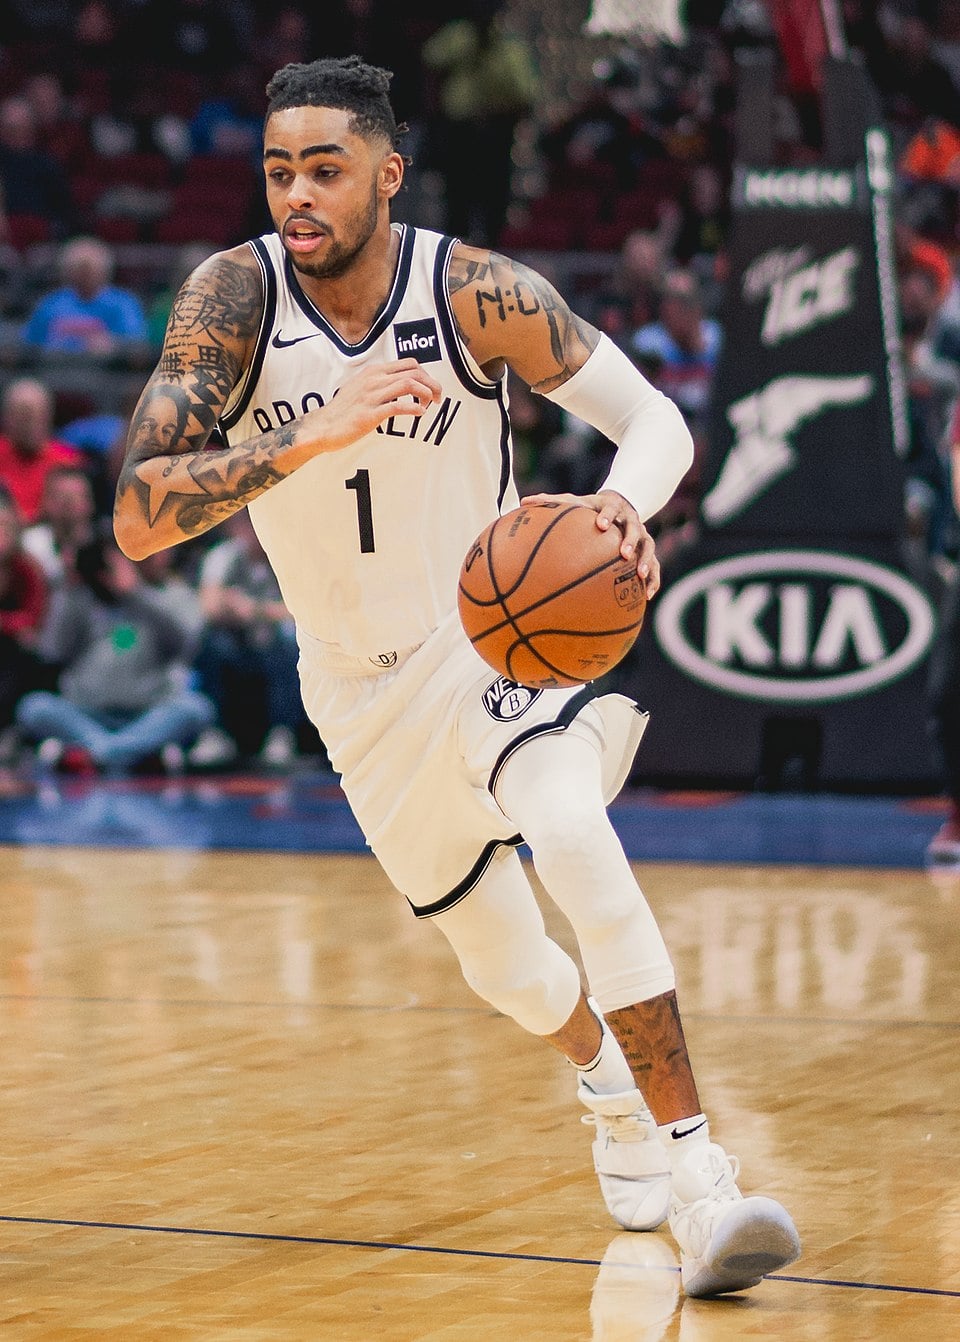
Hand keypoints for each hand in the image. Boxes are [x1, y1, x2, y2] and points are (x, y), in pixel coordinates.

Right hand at [299, 359, 442, 452]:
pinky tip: (419, 413)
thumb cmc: (343, 410)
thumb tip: (397, 384)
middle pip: (413, 372)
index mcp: (374, 371)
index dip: (425, 375)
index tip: (430, 388)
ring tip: (431, 405)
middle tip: (438, 397)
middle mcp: (374, 379)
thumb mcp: (361, 387)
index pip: (408, 364)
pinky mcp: (370, 414)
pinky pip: (398, 407)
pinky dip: (413, 409)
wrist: (323, 426)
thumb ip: (378, 383)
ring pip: (409, 384)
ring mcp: (372, 396)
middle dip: (432, 383)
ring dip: (426, 394)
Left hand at [520, 489, 660, 598]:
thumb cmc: (591, 507)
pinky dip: (653, 579)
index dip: (607, 516)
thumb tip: (523, 500)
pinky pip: (654, 565)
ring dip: (646, 561)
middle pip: (635, 529)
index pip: (611, 509)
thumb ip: (552, 501)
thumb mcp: (575, 502)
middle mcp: (631, 521)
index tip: (601, 525)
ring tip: (641, 576)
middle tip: (625, 553)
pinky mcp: (648, 549)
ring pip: (649, 547)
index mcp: (612, 508)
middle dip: (631, 540)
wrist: (621, 504)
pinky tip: (648, 596)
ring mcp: (643, 535)